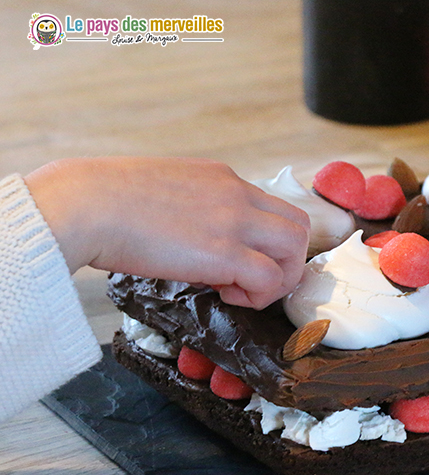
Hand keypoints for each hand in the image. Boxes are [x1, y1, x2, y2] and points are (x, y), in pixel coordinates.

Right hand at [25, 156, 309, 309]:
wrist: (85, 205)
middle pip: (299, 226)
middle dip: (285, 260)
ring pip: (295, 248)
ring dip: (277, 278)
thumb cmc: (107, 202)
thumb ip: (195, 208)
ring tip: (241, 292)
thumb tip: (198, 240)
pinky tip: (227, 296)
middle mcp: (237, 194)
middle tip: (253, 281)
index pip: (274, 208)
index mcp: (223, 178)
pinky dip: (258, 295)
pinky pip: (269, 278)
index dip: (268, 241)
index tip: (243, 259)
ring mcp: (235, 220)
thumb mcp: (166, 191)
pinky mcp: (224, 251)